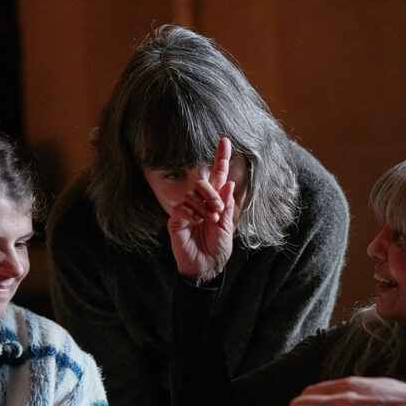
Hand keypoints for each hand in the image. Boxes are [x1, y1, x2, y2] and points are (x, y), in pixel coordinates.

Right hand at [166, 136, 236, 283]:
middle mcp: (199, 202)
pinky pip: (182, 207)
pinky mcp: (176, 219)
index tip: (225, 140)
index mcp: (214, 202)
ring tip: (207, 221)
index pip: (217, 176)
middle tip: (218, 213)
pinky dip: (192, 214)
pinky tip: (196, 224)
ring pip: (192, 194)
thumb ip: (227, 205)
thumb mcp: (228, 226)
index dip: (221, 158)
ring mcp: (186, 210)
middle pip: (202, 183)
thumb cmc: (218, 247)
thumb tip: (229, 183)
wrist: (207, 266)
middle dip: (213, 196)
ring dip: (204, 207)